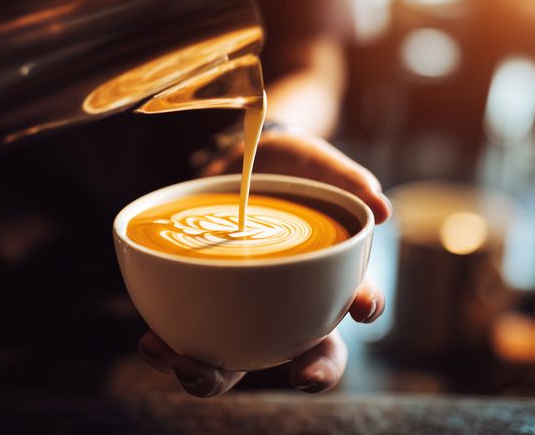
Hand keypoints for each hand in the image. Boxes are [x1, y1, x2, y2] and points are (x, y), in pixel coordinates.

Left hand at [138, 129, 389, 396]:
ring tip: (192, 365)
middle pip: (308, 353)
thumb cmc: (291, 169)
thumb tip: (381, 207)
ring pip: (239, 361)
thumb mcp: (318, 165)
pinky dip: (168, 349)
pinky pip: (190, 335)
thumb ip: (346, 180)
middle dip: (309, 371)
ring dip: (217, 375)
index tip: (356, 318)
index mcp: (330, 277)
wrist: (242, 158)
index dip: (366, 314)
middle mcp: (294, 304)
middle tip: (300, 375)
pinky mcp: (206, 301)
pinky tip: (152, 342)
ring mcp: (248, 309)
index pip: (354, 311)